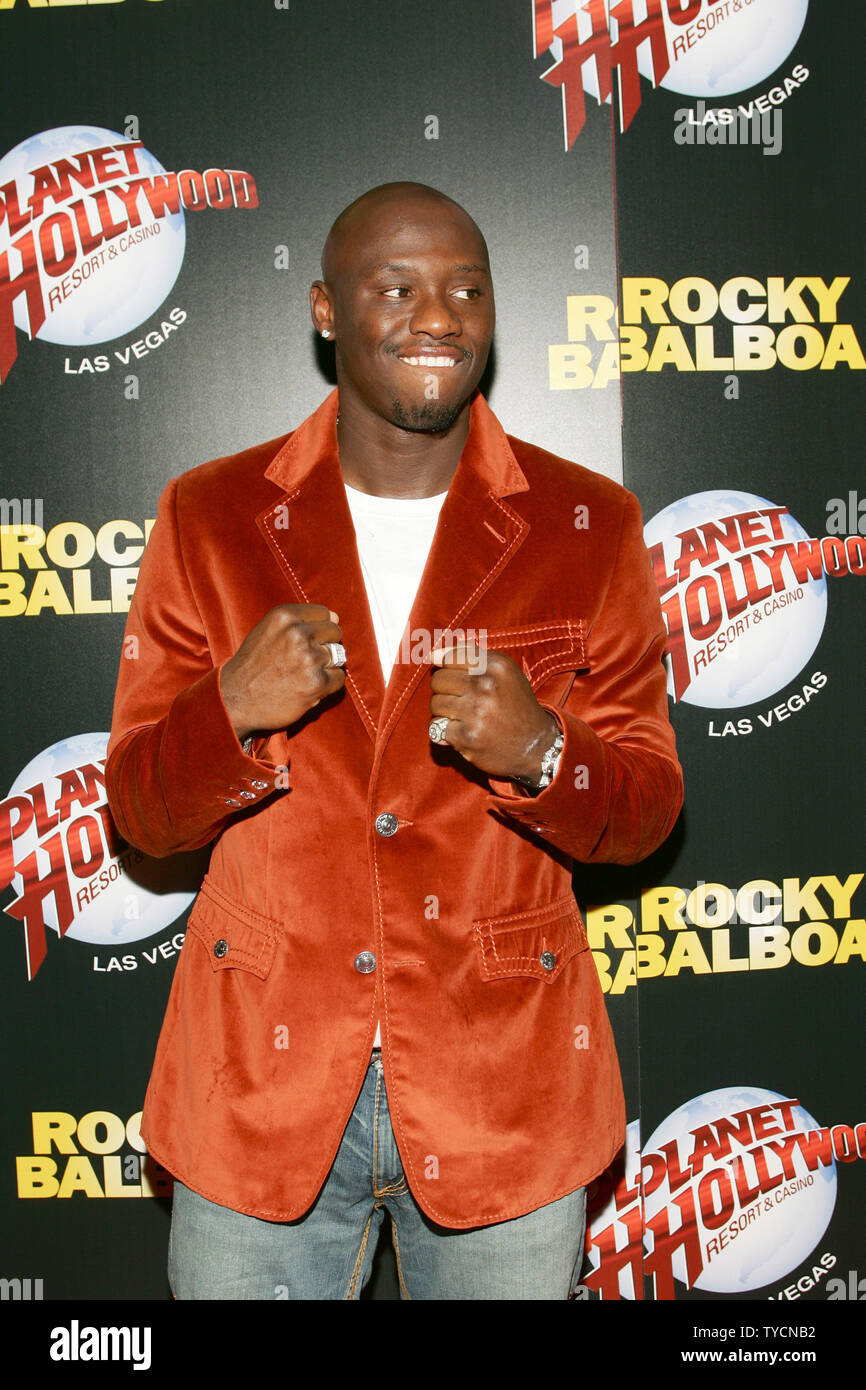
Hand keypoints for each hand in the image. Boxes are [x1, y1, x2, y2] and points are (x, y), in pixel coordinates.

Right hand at [220, 604, 344, 741]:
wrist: (235, 700)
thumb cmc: (252, 666)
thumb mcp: (267, 631)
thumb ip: (298, 622)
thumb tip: (335, 616)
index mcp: (284, 616)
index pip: (325, 613)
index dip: (319, 629)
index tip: (307, 642)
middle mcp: (297, 633)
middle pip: (334, 633)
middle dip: (325, 646)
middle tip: (305, 661)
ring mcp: (308, 658)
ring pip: (339, 656)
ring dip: (326, 667)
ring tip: (303, 675)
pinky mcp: (316, 683)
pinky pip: (339, 678)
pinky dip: (328, 685)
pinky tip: (309, 687)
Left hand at [429, 644, 558, 783]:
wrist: (535, 746)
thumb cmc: (515, 705)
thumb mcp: (504, 672)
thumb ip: (470, 657)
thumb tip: (433, 654)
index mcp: (496, 666)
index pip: (449, 658)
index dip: (449, 670)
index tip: (459, 680)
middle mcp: (486, 686)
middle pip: (438, 680)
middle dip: (446, 691)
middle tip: (464, 701)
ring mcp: (475, 712)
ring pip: (435, 704)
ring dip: (445, 712)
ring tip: (466, 717)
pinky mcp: (466, 736)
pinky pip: (437, 727)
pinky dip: (448, 732)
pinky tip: (467, 732)